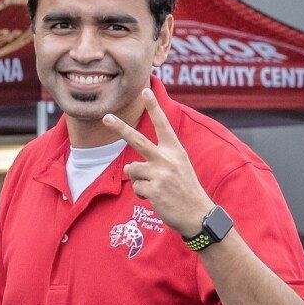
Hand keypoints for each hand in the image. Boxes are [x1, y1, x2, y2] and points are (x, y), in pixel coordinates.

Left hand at [104, 90, 213, 234]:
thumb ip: (159, 160)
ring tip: (155, 188)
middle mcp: (167, 158)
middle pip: (137, 140)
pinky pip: (135, 188)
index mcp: (176, 150)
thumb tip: (128, 167)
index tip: (145, 90)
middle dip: (119, 127)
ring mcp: (160, 172)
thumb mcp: (179, 167)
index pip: (163, 124)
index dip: (154, 107)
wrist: (197, 214)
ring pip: (131, 170)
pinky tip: (157, 198)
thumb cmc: (185, 190)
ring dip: (138, 180)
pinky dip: (142, 194)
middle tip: (105, 116)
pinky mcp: (154, 188)